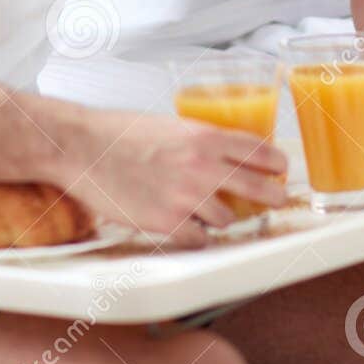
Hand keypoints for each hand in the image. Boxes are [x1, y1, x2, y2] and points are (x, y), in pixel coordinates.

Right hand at [56, 109, 288, 247]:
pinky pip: (200, 239)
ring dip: (222, 218)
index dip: (277, 164)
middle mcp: (202, 167)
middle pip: (258, 188)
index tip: (280, 170)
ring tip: (208, 212)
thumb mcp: (170, 124)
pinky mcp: (166, 222)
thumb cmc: (119, 132)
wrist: (82, 147)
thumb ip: (200, 140)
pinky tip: (186, 226)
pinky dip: (197, 235)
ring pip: (228, 219)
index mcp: (205, 137)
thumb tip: (224, 154)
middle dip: (272, 197)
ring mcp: (186, 197)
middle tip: (275, 200)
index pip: (260, 151)